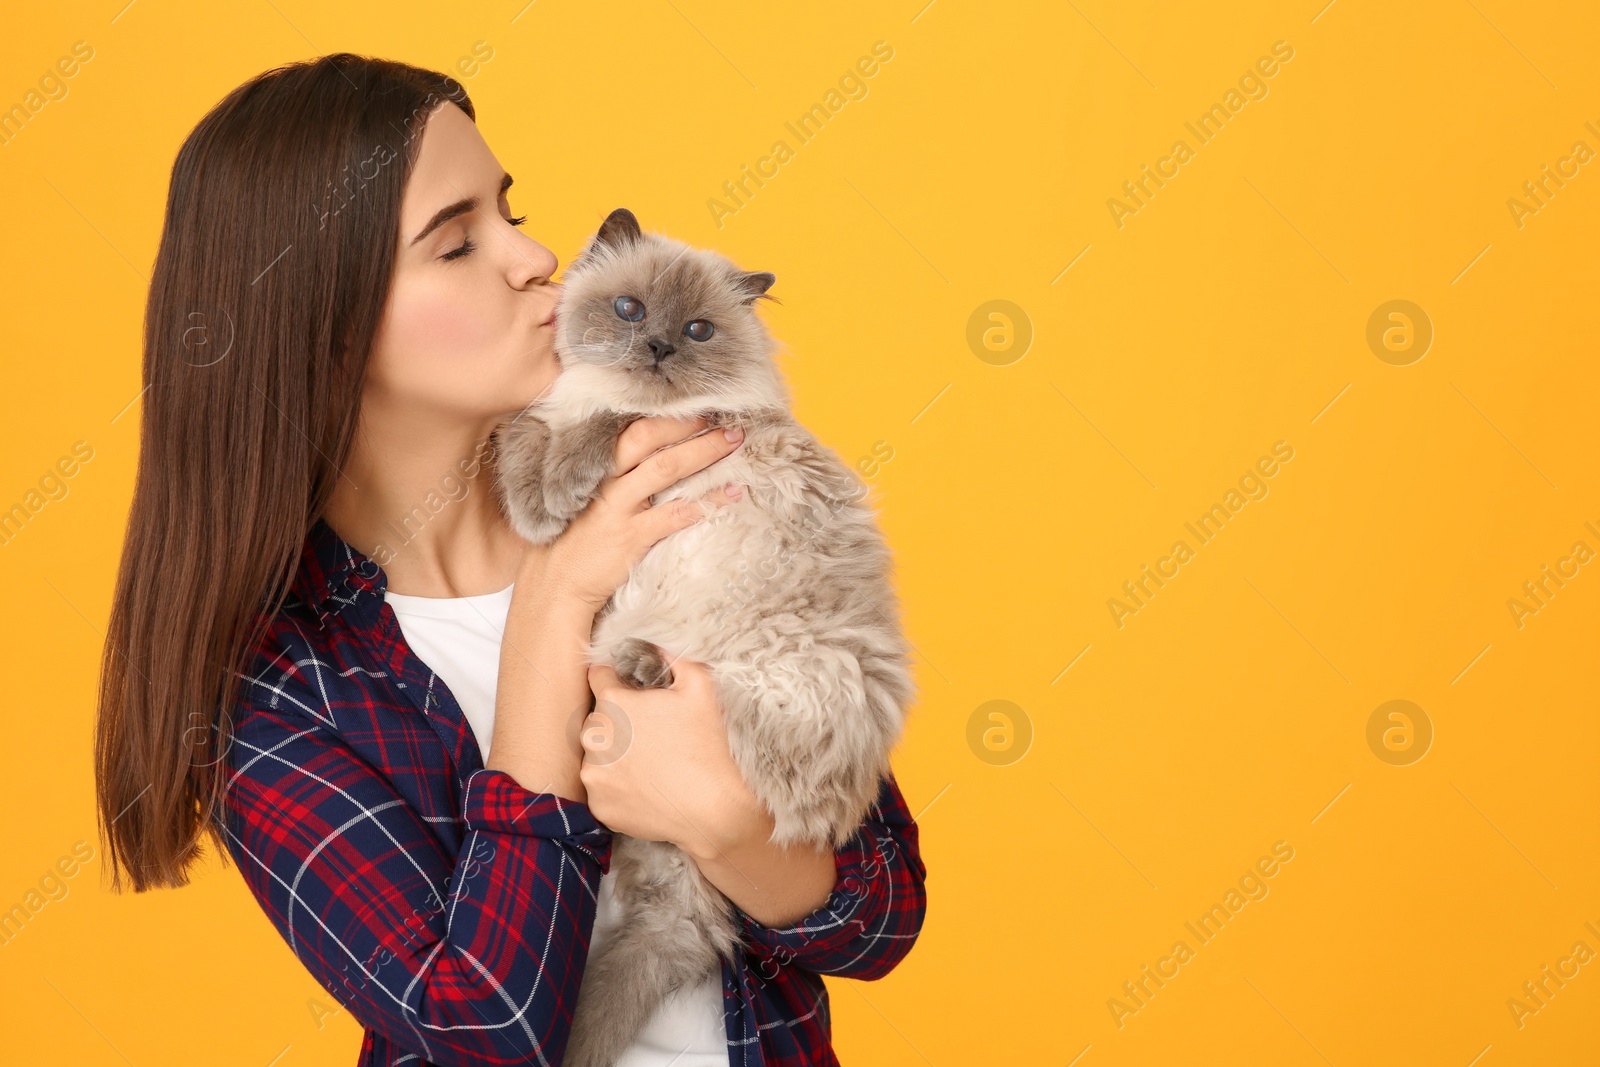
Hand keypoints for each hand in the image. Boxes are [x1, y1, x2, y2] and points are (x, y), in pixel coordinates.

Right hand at [531, 415, 745, 613]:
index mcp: (590, 467)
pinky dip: (708, 501)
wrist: (554, 588)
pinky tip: (733, 493)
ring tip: (735, 443)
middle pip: (649, 439)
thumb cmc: (567, 542)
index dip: (664, 416)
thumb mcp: (576, 498)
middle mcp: (604, 481)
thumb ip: (604, 476)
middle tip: (724, 419)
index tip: (693, 406)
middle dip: (688, 424)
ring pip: (667, 469)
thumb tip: (642, 455)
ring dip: (705, 452)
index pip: (629, 429)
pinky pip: (677, 513)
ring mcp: (618, 508)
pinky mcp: (631, 537)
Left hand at [578, 653, 765, 857]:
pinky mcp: (598, 805)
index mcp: (613, 703)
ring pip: (596, 754)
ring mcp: (594, 774)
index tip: (631, 688)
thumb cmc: (708, 745)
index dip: (616, 678)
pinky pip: (602, 788)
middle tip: (649, 733)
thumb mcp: (700, 687)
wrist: (714, 809)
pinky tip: (646, 787)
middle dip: (617, 720)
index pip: (597, 676)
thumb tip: (657, 645)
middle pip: (596, 717)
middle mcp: (594, 737)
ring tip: (649, 763)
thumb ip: (673, 658)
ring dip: (614, 754)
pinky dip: (618, 787)